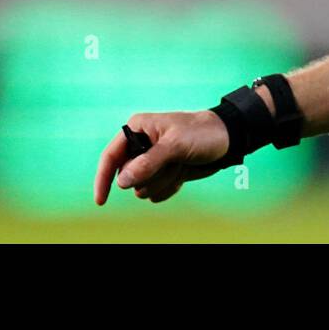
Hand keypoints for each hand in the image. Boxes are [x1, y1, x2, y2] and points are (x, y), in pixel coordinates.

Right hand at [95, 110, 231, 204]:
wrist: (227, 140)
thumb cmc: (202, 133)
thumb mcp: (176, 146)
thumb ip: (149, 163)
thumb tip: (122, 181)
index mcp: (137, 129)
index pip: (111, 156)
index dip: (103, 179)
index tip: (101, 201)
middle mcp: (141, 145)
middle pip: (129, 177)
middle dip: (151, 176)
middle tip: (173, 162)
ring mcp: (151, 161)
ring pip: (143, 188)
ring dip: (163, 181)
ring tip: (181, 164)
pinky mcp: (162, 173)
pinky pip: (156, 193)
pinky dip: (170, 186)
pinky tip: (183, 171)